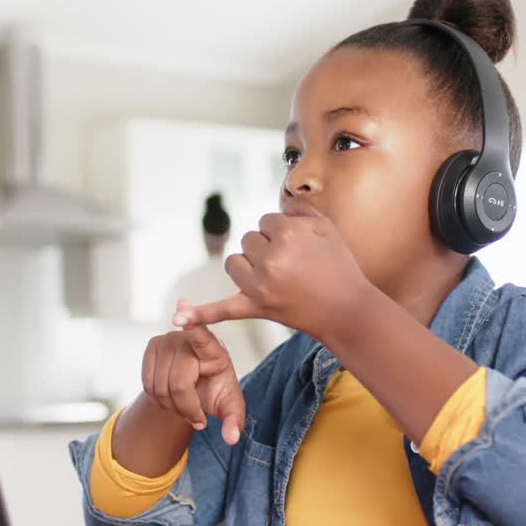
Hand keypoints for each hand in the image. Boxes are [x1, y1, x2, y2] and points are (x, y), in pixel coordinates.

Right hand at [141, 301, 245, 444]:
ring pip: (160, 387)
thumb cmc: (217, 390)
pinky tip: (171, 400)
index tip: (182, 305)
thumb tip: (232, 439)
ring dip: (172, 408)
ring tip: (186, 409)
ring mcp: (167, 340)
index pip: (202, 334)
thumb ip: (234, 422)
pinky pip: (147, 384)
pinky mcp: (152, 346)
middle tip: (198, 420)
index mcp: (213, 349)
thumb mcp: (230, 407)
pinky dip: (158, 400)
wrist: (197, 385)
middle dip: (186, 409)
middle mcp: (188, 339)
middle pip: (178, 383)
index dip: (192, 321)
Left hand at [173, 211, 369, 340]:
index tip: (300, 248)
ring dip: (247, 265)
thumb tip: (280, 206)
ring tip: (273, 276)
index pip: (266, 221)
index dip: (283, 233)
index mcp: (287, 233)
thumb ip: (299, 210)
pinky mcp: (256, 307)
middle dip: (267, 248)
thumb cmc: (340, 267)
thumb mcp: (327, 228)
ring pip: (234, 262)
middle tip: (293, 265)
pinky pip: (222, 309)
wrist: (347, 311)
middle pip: (249, 240)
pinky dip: (200, 315)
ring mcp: (260, 284)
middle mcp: (270, 257)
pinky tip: (178, 318)